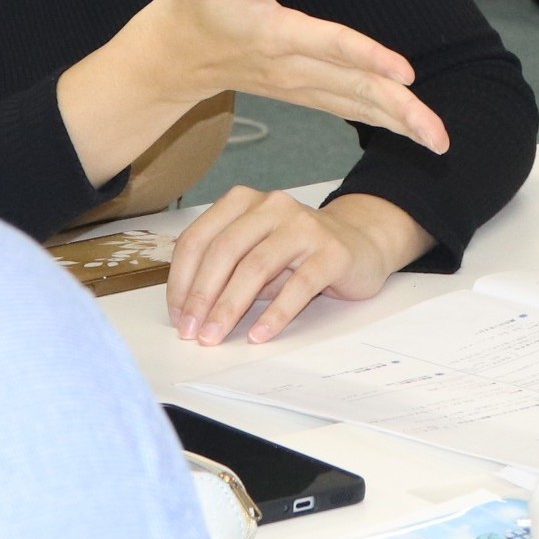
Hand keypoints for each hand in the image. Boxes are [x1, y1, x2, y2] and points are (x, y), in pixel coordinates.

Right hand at [59, 0, 449, 185]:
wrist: (172, 54)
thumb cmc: (196, 3)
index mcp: (275, 35)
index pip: (331, 46)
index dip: (369, 57)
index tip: (407, 74)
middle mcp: (291, 67)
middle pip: (355, 90)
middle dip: (401, 111)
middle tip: (440, 136)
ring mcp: (297, 84)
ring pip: (355, 105)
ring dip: (399, 123)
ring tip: (438, 141)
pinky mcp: (301, 91)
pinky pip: (346, 107)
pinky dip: (379, 119)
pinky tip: (408, 127)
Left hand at [168, 190, 432, 345]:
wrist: (361, 242)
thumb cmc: (298, 252)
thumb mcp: (256, 252)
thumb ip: (226, 270)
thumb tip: (189, 310)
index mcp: (244, 202)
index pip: (200, 238)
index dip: (182, 278)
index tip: (177, 315)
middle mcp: (272, 206)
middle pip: (225, 250)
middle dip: (202, 295)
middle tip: (191, 332)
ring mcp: (304, 226)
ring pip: (256, 266)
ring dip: (230, 306)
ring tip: (216, 336)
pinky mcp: (332, 251)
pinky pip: (299, 285)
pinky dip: (276, 313)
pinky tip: (260, 335)